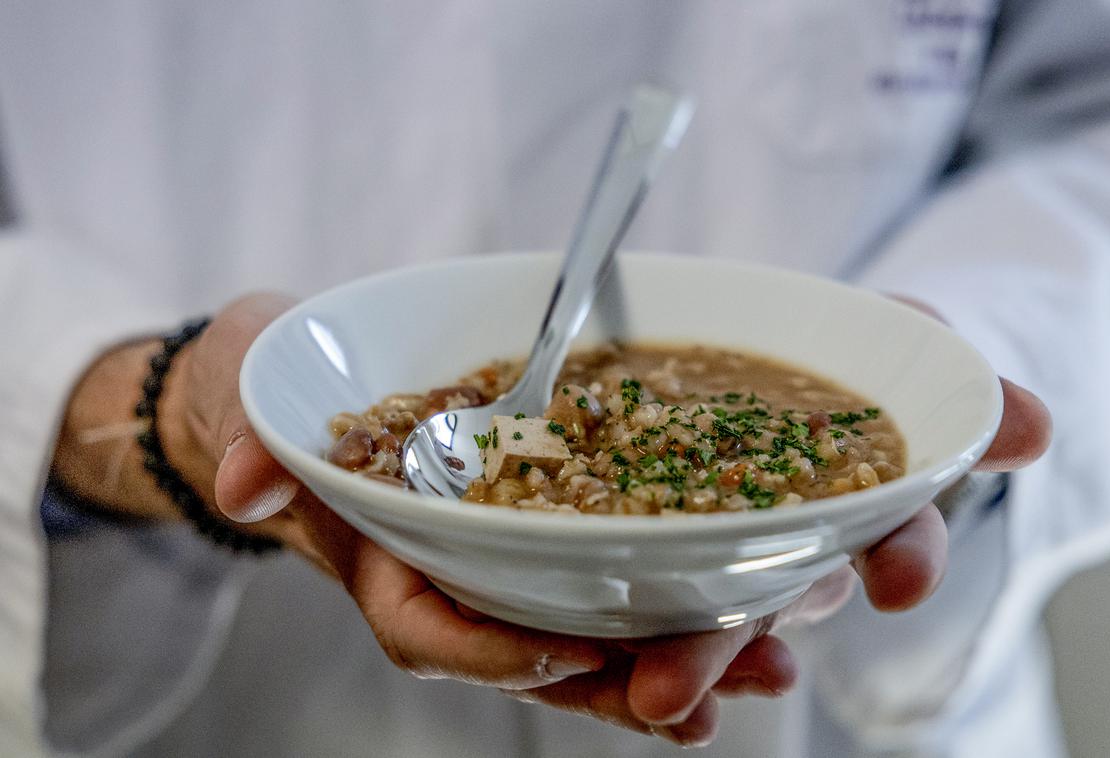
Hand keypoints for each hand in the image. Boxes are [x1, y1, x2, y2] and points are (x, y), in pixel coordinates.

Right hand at [166, 293, 1049, 747]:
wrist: (314, 370)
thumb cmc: (289, 386)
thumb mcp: (260, 394)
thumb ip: (254, 439)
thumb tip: (249, 482)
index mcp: (383, 561)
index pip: (428, 632)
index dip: (495, 652)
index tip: (567, 654)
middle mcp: (453, 578)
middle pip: (535, 656)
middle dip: (617, 684)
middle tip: (699, 702)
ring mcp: (507, 562)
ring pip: (593, 633)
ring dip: (677, 656)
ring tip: (762, 669)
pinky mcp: (553, 530)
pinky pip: (619, 577)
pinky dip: (685, 595)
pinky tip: (760, 602)